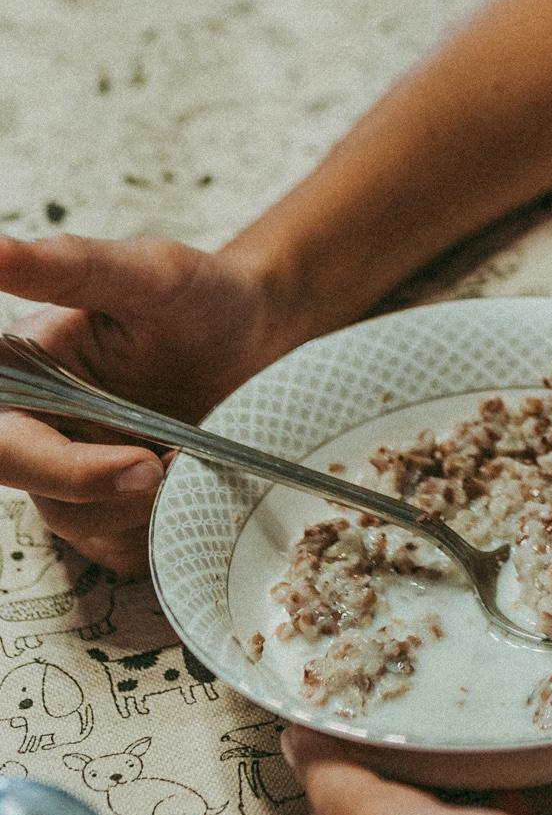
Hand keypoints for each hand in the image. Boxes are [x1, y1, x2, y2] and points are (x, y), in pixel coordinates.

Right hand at [0, 232, 289, 570]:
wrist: (263, 333)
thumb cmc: (202, 294)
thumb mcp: (147, 272)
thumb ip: (68, 266)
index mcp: (24, 372)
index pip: (6, 442)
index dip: (62, 468)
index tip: (142, 463)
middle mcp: (37, 426)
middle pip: (37, 492)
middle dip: (110, 492)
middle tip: (175, 464)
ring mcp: (71, 472)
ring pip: (79, 526)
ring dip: (145, 507)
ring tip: (196, 456)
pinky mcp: (109, 507)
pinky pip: (117, 548)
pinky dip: (160, 528)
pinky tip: (194, 485)